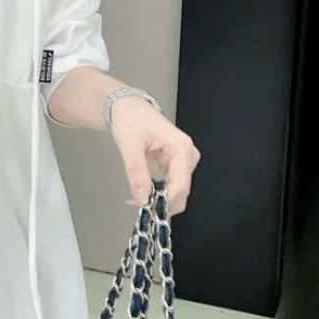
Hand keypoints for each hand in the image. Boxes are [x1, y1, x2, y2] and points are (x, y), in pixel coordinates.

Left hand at [108, 97, 199, 216]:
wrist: (129, 108)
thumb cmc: (130, 121)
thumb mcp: (129, 146)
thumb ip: (137, 173)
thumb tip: (143, 200)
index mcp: (182, 149)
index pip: (181, 186)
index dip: (166, 203)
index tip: (145, 210)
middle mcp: (189, 157)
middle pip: (181, 191)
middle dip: (161, 203)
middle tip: (134, 204)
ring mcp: (185, 162)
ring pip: (176, 192)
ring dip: (157, 200)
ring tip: (134, 198)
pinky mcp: (177, 165)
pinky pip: (171, 186)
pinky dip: (157, 193)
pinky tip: (141, 192)